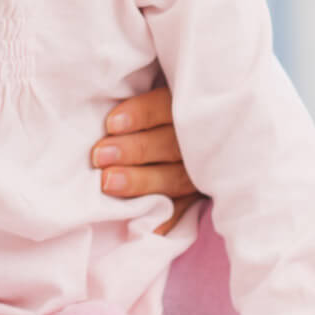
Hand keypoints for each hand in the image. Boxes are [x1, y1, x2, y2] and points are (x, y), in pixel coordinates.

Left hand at [92, 86, 203, 233]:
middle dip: (134, 150)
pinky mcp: (200, 193)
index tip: (110, 123)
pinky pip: (184, 208)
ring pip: (176, 177)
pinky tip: (143, 226)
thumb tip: (98, 103)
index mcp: (187, 105)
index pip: (166, 106)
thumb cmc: (158, 108)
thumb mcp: (157, 89)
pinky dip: (165, 219)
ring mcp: (204, 169)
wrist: (215, 126)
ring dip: (141, 181)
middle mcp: (200, 139)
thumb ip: (133, 91)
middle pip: (171, 145)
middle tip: (100, 156)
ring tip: (108, 183)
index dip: (140, 114)